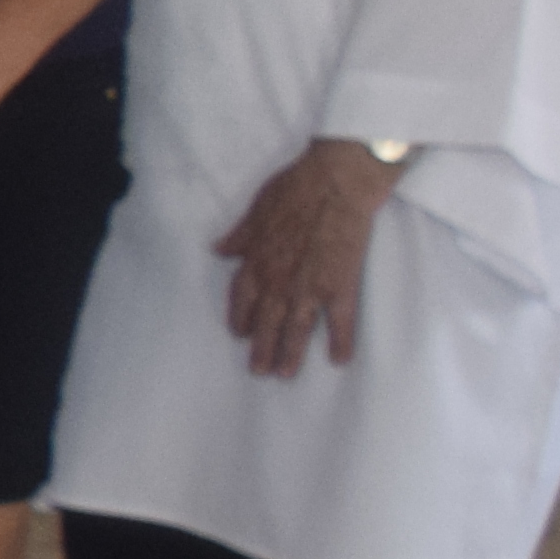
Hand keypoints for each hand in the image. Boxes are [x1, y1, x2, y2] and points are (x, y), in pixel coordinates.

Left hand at [216, 139, 399, 375]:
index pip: (243, 298)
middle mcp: (278, 280)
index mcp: (256, 261)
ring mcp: (309, 286)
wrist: (335, 184)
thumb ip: (240, 236)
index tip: (240, 333)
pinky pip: (340, 321)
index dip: (241, 317)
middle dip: (261, 347)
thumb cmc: (294, 189)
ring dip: (290, 353)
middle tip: (259, 371)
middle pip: (266, 321)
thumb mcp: (256, 210)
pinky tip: (338, 359)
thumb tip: (218, 250)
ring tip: (285, 374)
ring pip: (296, 328)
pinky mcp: (341, 286)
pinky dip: (340, 341)